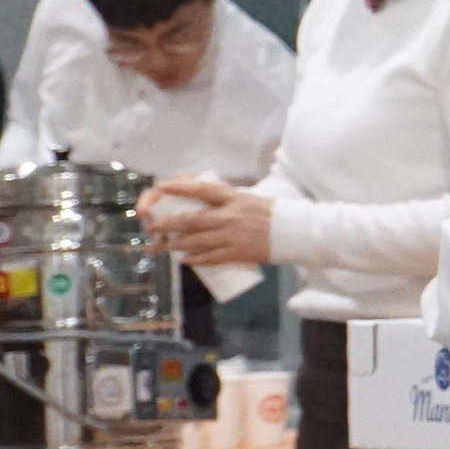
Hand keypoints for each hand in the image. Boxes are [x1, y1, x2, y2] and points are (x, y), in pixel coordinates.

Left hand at [140, 175, 275, 267]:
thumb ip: (228, 201)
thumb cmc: (273, 214)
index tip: (161, 187)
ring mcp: (234, 235)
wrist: (296, 231)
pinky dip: (196, 259)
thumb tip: (203, 202)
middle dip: (168, 224)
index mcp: (235, 198)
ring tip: (163, 247)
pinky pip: (212, 258)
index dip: (179, 187)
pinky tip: (185, 261)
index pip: (202, 189)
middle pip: (192, 219)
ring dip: (176, 244)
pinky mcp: (239, 252)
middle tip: (152, 227)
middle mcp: (231, 215)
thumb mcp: (249, 199)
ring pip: (197, 241)